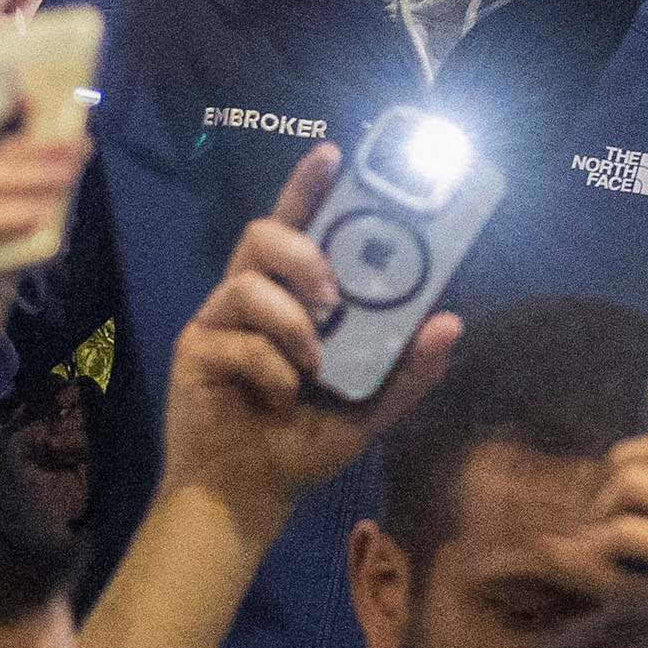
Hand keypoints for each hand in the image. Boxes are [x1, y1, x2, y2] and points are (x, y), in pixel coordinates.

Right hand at [162, 146, 452, 536]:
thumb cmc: (303, 443)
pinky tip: (280, 399)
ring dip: (292, 320)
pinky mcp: (196, 351)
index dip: (309, 186)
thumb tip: (452, 320)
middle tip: (334, 294)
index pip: (298, 226)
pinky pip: (236, 339)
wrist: (249, 495)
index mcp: (292, 298)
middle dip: (304, 253)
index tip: (334, 152)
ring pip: (247, 282)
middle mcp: (250, 297)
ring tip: (314, 361)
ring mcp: (219, 321)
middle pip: (262, 234)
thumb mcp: (372, 408)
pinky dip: (271, 370)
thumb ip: (409, 368)